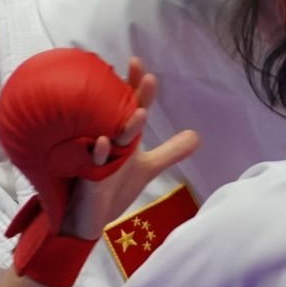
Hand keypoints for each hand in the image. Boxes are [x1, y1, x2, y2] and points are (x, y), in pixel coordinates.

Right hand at [61, 57, 200, 239]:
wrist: (91, 218)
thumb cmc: (113, 188)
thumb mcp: (148, 167)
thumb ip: (170, 151)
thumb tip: (196, 135)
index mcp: (125, 135)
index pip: (133, 105)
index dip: (138, 87)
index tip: (142, 68)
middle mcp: (111, 140)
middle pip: (122, 113)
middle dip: (132, 93)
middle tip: (141, 71)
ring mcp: (99, 157)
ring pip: (112, 136)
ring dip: (127, 124)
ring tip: (143, 112)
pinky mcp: (89, 175)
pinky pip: (94, 162)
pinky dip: (100, 152)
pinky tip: (105, 142)